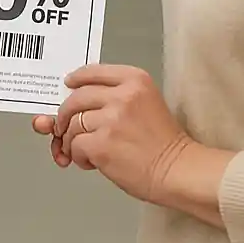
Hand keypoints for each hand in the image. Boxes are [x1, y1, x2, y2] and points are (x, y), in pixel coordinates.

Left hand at [32, 64, 192, 205]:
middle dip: (65, 114)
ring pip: (73, 123)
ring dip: (72, 139)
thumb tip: (83, 102)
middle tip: (64, 127)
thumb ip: (117, 96)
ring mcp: (111, 118)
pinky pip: (76, 145)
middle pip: (77, 97)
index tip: (69, 84)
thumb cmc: (165, 143)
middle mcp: (123, 94)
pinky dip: (78, 156)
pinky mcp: (102, 143)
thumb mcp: (146, 102)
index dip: (77, 79)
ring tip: (83, 151)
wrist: (180, 171)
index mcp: (135, 80)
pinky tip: (91, 163)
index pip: (94, 71)